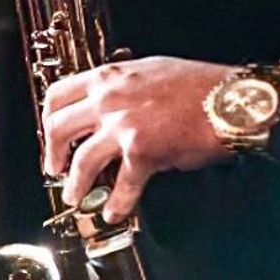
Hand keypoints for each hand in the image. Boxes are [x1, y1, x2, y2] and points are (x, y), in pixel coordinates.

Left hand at [41, 55, 232, 222]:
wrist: (230, 99)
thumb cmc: (201, 84)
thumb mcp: (154, 70)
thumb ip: (126, 85)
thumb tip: (110, 103)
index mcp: (114, 75)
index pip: (60, 92)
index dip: (49, 116)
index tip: (51, 130)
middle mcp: (112, 97)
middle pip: (58, 126)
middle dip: (52, 153)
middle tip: (55, 167)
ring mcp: (124, 124)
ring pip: (79, 160)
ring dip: (75, 184)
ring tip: (77, 194)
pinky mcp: (141, 151)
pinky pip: (120, 186)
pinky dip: (115, 203)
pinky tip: (115, 209)